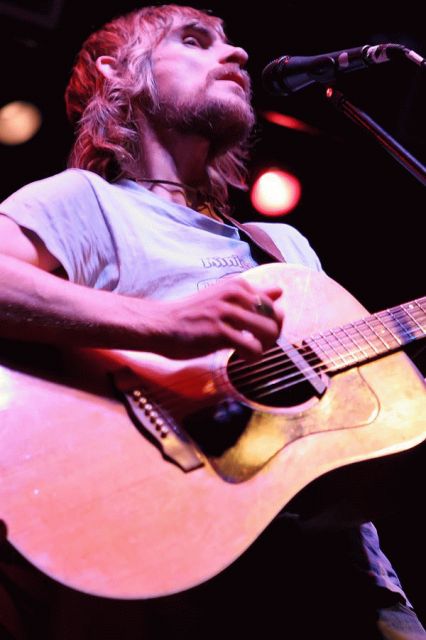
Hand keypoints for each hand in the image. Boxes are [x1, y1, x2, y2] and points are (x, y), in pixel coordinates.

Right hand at [149, 278, 283, 359]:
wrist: (161, 324)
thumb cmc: (192, 314)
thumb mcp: (223, 297)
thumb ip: (253, 295)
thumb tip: (280, 291)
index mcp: (237, 285)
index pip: (274, 305)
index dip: (271, 323)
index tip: (256, 333)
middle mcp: (235, 294)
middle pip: (276, 319)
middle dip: (271, 337)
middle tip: (254, 345)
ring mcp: (227, 312)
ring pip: (269, 332)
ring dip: (263, 347)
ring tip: (248, 352)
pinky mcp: (220, 332)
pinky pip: (253, 348)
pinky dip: (252, 357)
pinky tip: (239, 357)